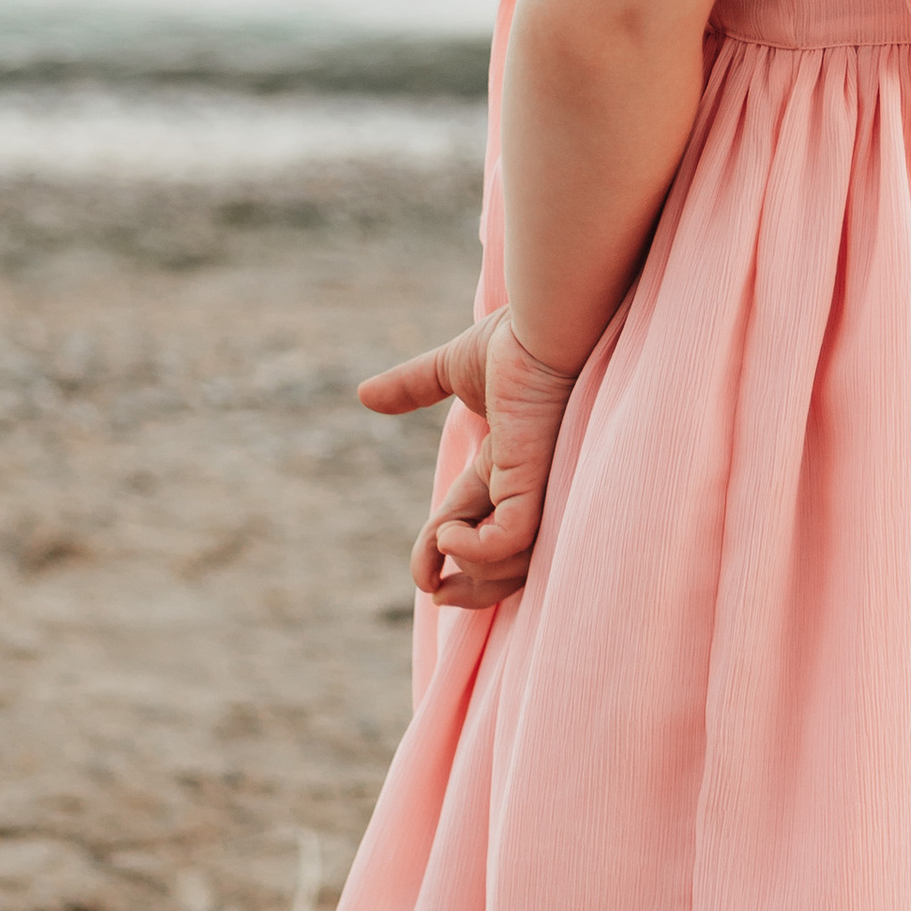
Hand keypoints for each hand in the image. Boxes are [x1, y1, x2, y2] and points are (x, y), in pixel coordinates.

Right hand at [357, 306, 580, 608]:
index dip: (441, 552)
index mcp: (505, 467)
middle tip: (433, 589)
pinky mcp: (534, 484)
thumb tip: (364, 395)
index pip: (473, 527)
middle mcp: (523, 488)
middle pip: (502, 562)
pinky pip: (510, 541)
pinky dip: (476, 552)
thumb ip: (413, 386)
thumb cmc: (515, 339)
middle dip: (467, 587)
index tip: (421, 571)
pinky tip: (449, 536)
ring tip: (441, 547)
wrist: (546, 321)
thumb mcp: (452, 368)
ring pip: (509, 563)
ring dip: (468, 571)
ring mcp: (533, 490)